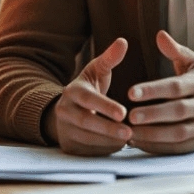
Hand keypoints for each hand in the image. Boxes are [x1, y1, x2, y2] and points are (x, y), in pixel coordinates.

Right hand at [44, 37, 132, 155]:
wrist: (64, 111)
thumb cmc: (87, 89)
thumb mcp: (95, 71)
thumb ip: (109, 58)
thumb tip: (123, 41)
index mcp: (73, 91)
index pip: (89, 99)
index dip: (105, 106)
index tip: (124, 112)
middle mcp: (65, 111)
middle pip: (87, 122)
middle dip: (109, 129)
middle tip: (130, 132)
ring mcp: (65, 130)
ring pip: (88, 140)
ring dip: (110, 142)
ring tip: (130, 140)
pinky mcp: (69, 147)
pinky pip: (89, 152)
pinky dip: (105, 151)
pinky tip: (119, 147)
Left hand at [127, 31, 193, 153]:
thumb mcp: (193, 64)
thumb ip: (175, 51)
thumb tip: (160, 35)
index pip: (175, 87)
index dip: (152, 90)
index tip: (130, 92)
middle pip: (177, 111)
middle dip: (152, 114)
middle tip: (129, 116)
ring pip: (178, 133)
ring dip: (152, 135)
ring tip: (130, 132)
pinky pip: (179, 148)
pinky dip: (159, 147)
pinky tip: (140, 143)